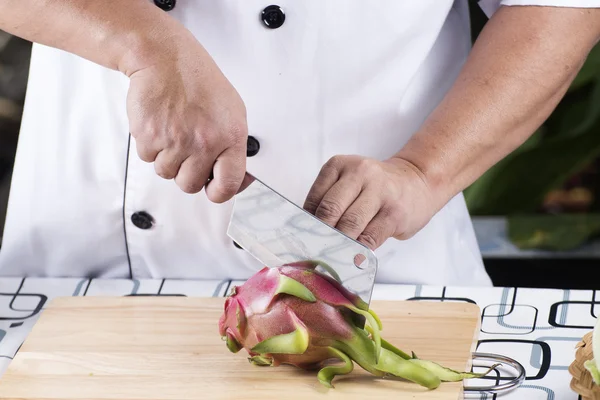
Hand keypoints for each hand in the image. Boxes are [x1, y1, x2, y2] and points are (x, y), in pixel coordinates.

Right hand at [125, 28, 247, 201]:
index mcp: (230, 137)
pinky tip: (161, 124)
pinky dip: (151, 146)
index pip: (228, 185)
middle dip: (187, 173)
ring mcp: (176, 141)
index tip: (213, 189)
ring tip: (174, 131)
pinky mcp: (149, 136)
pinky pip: (148, 158)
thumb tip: (232, 176)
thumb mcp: (232, 112)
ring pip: (166, 173)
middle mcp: (204, 142)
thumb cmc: (199, 83)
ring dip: (168, 158)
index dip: (218, 192)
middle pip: (190, 185)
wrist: (166, 60)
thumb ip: (232, 146)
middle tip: (188, 151)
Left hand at [303, 155, 437, 249]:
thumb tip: (309, 234)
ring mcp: (380, 191)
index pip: (315, 198)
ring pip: (349, 225)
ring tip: (331, 256)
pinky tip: (353, 257)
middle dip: (320, 235)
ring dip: (338, 244)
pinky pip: (370, 237)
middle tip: (314, 251)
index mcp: (340, 165)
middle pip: (330, 210)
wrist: (418, 181)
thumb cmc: (375, 187)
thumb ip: (330, 200)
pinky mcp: (395, 213)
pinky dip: (358, 251)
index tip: (303, 240)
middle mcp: (360, 173)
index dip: (306, 223)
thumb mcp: (349, 181)